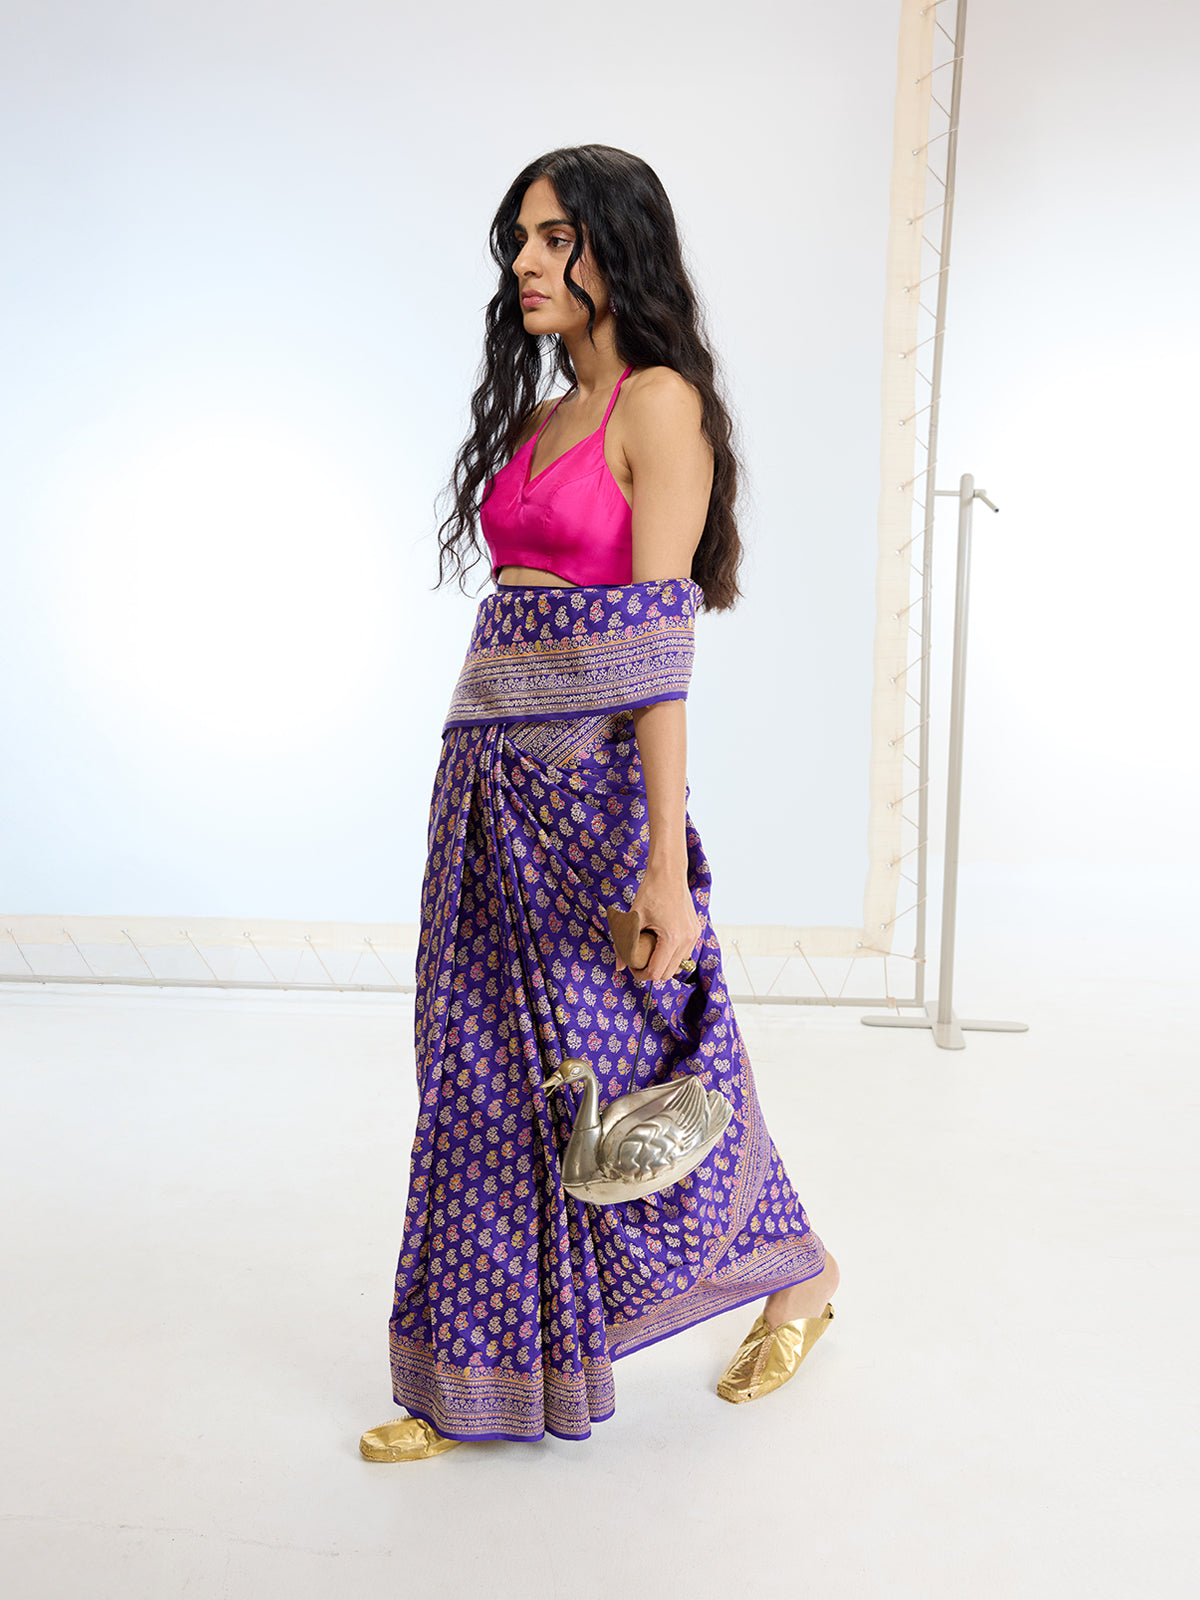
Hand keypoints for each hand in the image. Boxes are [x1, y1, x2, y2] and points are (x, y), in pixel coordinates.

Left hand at [615, 867, 701, 984]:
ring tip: (649, 953)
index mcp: (672, 938)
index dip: (641, 975)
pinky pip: (684, 953)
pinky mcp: (695, 931)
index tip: (631, 967)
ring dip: (663, 964)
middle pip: (669, 974)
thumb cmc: (651, 892)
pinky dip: (672, 955)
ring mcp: (694, 936)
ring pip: (678, 965)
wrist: (669, 873)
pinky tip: (660, 945)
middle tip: (637, 962)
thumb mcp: (633, 919)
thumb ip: (624, 944)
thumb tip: (618, 965)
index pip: (657, 972)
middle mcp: (687, 940)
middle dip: (652, 972)